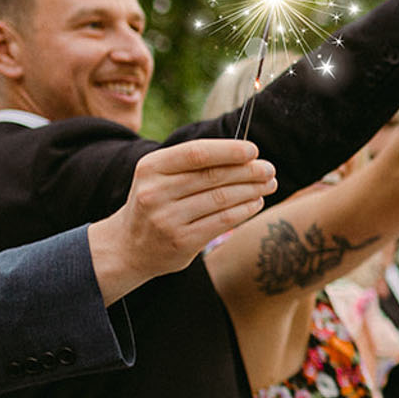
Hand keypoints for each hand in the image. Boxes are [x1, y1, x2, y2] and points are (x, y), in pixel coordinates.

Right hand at [87, 138, 277, 302]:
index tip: (254, 150)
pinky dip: (245, 210)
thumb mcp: (160, 177)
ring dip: (252, 190)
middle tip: (270, 169)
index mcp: (150, 167)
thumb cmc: (156, 202)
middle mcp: (155, 192)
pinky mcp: (182, 241)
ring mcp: (167, 219)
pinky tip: (256, 203)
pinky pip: (222, 221)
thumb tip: (245, 154)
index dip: (229, 150)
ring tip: (269, 184)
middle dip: (248, 171)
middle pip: (213, 176)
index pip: (197, 153)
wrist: (129, 247)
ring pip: (222, 199)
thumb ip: (193, 163)